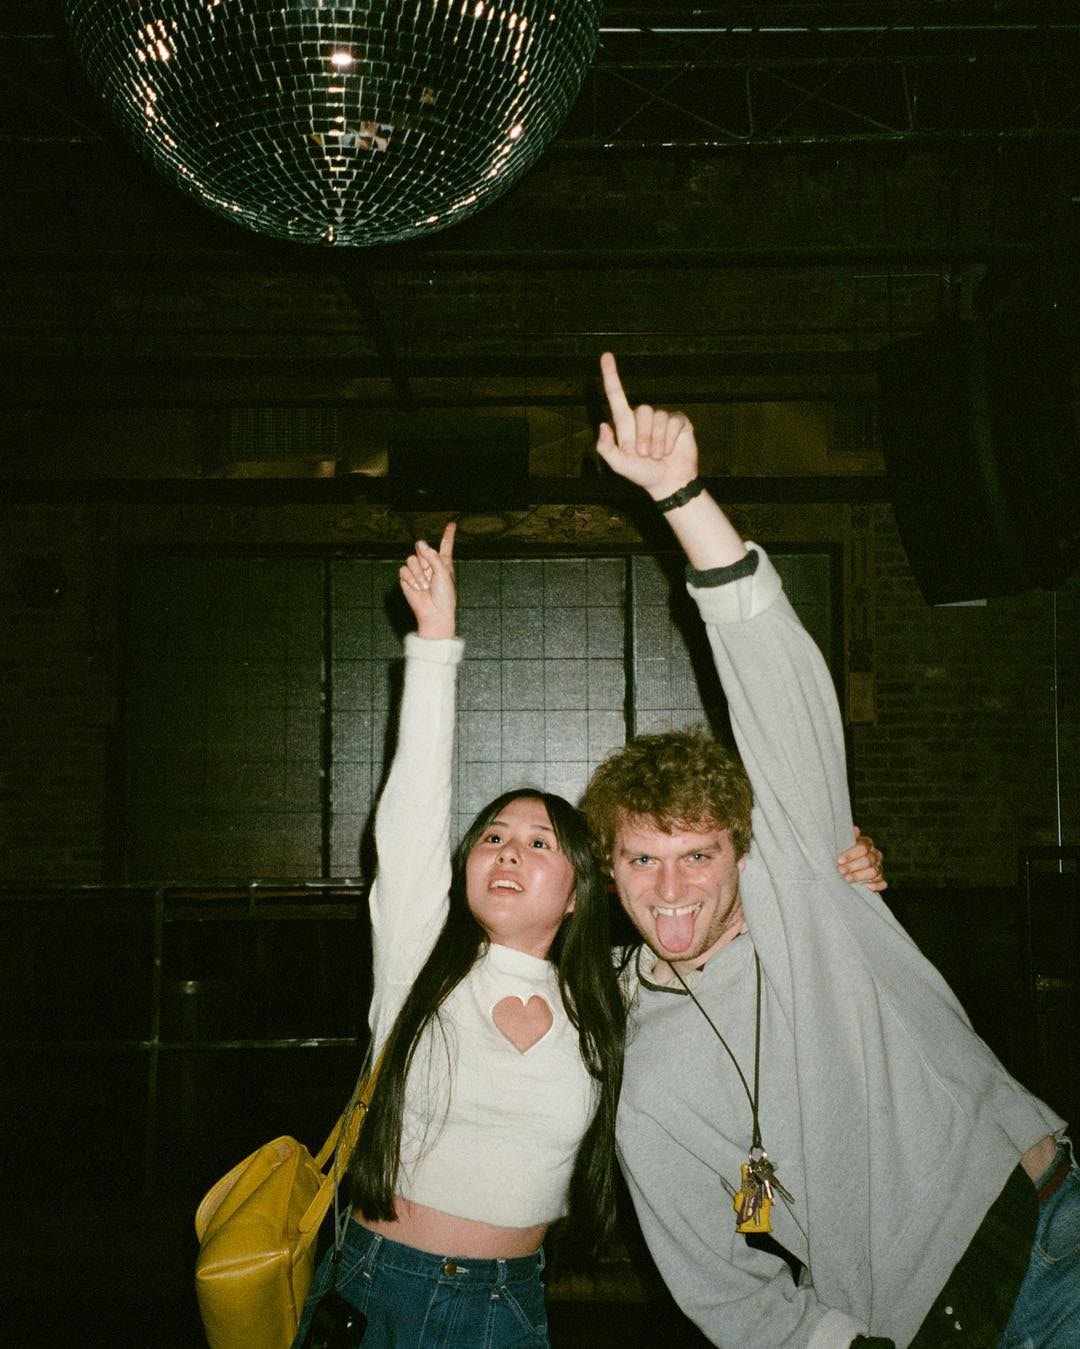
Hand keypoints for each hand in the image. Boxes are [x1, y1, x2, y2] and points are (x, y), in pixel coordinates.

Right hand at [399, 522, 456, 639]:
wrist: (435, 612)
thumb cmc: (444, 595)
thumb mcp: (443, 572)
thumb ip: (432, 556)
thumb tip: (420, 543)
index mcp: (443, 562)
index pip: (445, 545)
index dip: (448, 534)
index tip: (452, 524)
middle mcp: (430, 564)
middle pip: (421, 547)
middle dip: (423, 557)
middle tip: (429, 569)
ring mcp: (418, 571)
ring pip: (411, 559)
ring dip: (418, 573)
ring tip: (425, 585)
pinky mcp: (407, 579)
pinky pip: (404, 570)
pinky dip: (411, 579)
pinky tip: (417, 588)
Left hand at [596, 352, 699, 499]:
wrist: (668, 483)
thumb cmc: (642, 475)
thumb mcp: (619, 465)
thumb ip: (606, 449)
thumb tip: (602, 425)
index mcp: (626, 425)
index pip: (617, 396)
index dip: (611, 376)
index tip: (606, 356)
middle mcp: (643, 418)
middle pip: (642, 410)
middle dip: (643, 436)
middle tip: (645, 455)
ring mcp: (662, 419)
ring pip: (658, 417)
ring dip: (657, 441)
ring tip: (658, 456)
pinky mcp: (678, 422)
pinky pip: (673, 421)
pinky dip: (670, 438)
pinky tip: (670, 450)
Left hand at [837, 827, 885, 891]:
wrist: (841, 870)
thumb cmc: (839, 855)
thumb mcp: (840, 845)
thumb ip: (846, 838)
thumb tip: (855, 829)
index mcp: (867, 844)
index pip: (863, 847)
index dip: (851, 854)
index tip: (839, 860)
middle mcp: (875, 855)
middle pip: (868, 860)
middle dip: (853, 866)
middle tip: (840, 871)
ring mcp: (878, 868)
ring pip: (874, 871)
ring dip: (859, 876)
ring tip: (847, 879)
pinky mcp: (879, 881)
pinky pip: (882, 883)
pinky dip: (876, 885)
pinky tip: (866, 887)